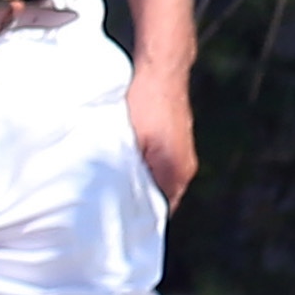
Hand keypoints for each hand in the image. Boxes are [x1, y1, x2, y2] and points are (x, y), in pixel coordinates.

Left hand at [126, 58, 195, 208]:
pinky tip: (126, 162)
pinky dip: (146, 170)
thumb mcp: (128, 142)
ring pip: (160, 183)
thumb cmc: (146, 103)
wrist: (163, 71)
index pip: (157, 213)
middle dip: (138, 204)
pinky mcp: (178, 144)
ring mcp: (184, 157)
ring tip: (115, 184)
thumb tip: (114, 197)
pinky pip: (161, 168)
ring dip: (141, 185)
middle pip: (160, 199)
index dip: (136, 219)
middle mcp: (185, 169)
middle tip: (109, 207)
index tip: (113, 222)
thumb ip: (126, 173)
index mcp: (175, 174)